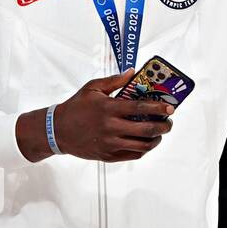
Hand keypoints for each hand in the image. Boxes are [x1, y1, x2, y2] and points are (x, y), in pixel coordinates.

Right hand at [15, 69, 173, 162]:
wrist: (56, 130)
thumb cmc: (76, 107)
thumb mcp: (92, 88)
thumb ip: (115, 81)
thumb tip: (133, 72)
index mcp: (109, 109)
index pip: (141, 108)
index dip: (159, 108)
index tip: (170, 108)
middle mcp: (111, 127)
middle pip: (147, 129)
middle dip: (164, 126)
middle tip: (168, 122)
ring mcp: (110, 143)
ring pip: (142, 145)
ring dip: (156, 139)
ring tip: (160, 133)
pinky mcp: (107, 155)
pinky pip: (133, 155)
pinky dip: (144, 149)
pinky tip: (146, 142)